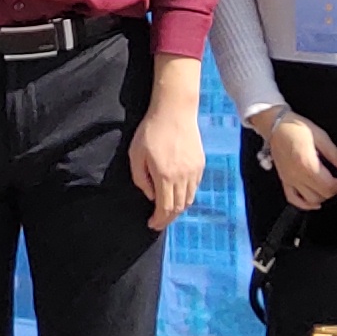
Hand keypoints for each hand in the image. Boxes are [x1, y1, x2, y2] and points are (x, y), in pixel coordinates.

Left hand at [127, 59, 205, 232]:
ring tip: (167, 210)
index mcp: (165, 176)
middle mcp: (183, 177)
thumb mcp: (136, 155)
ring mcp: (194, 171)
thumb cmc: (151, 131)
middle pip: (178, 208)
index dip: (159, 220)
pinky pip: (194, 187)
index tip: (151, 224)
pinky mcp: (200, 163)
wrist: (174, 111)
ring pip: (189, 199)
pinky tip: (177, 194)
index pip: (165, 208)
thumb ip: (141, 179)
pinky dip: (186, 196)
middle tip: (158, 222)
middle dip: (168, 218)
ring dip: (178, 209)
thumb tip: (151, 195)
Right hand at [258, 110, 336, 212]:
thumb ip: (336, 155)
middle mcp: (297, 175)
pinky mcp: (284, 179)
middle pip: (321, 195)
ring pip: (309, 200)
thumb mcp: (321, 137)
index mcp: (307, 164)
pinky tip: (313, 202)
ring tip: (327, 186)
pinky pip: (293, 199)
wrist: (275, 124)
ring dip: (321, 196)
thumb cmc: (297, 127)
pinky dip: (303, 204)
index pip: (329, 186)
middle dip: (333, 190)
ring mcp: (289, 179)